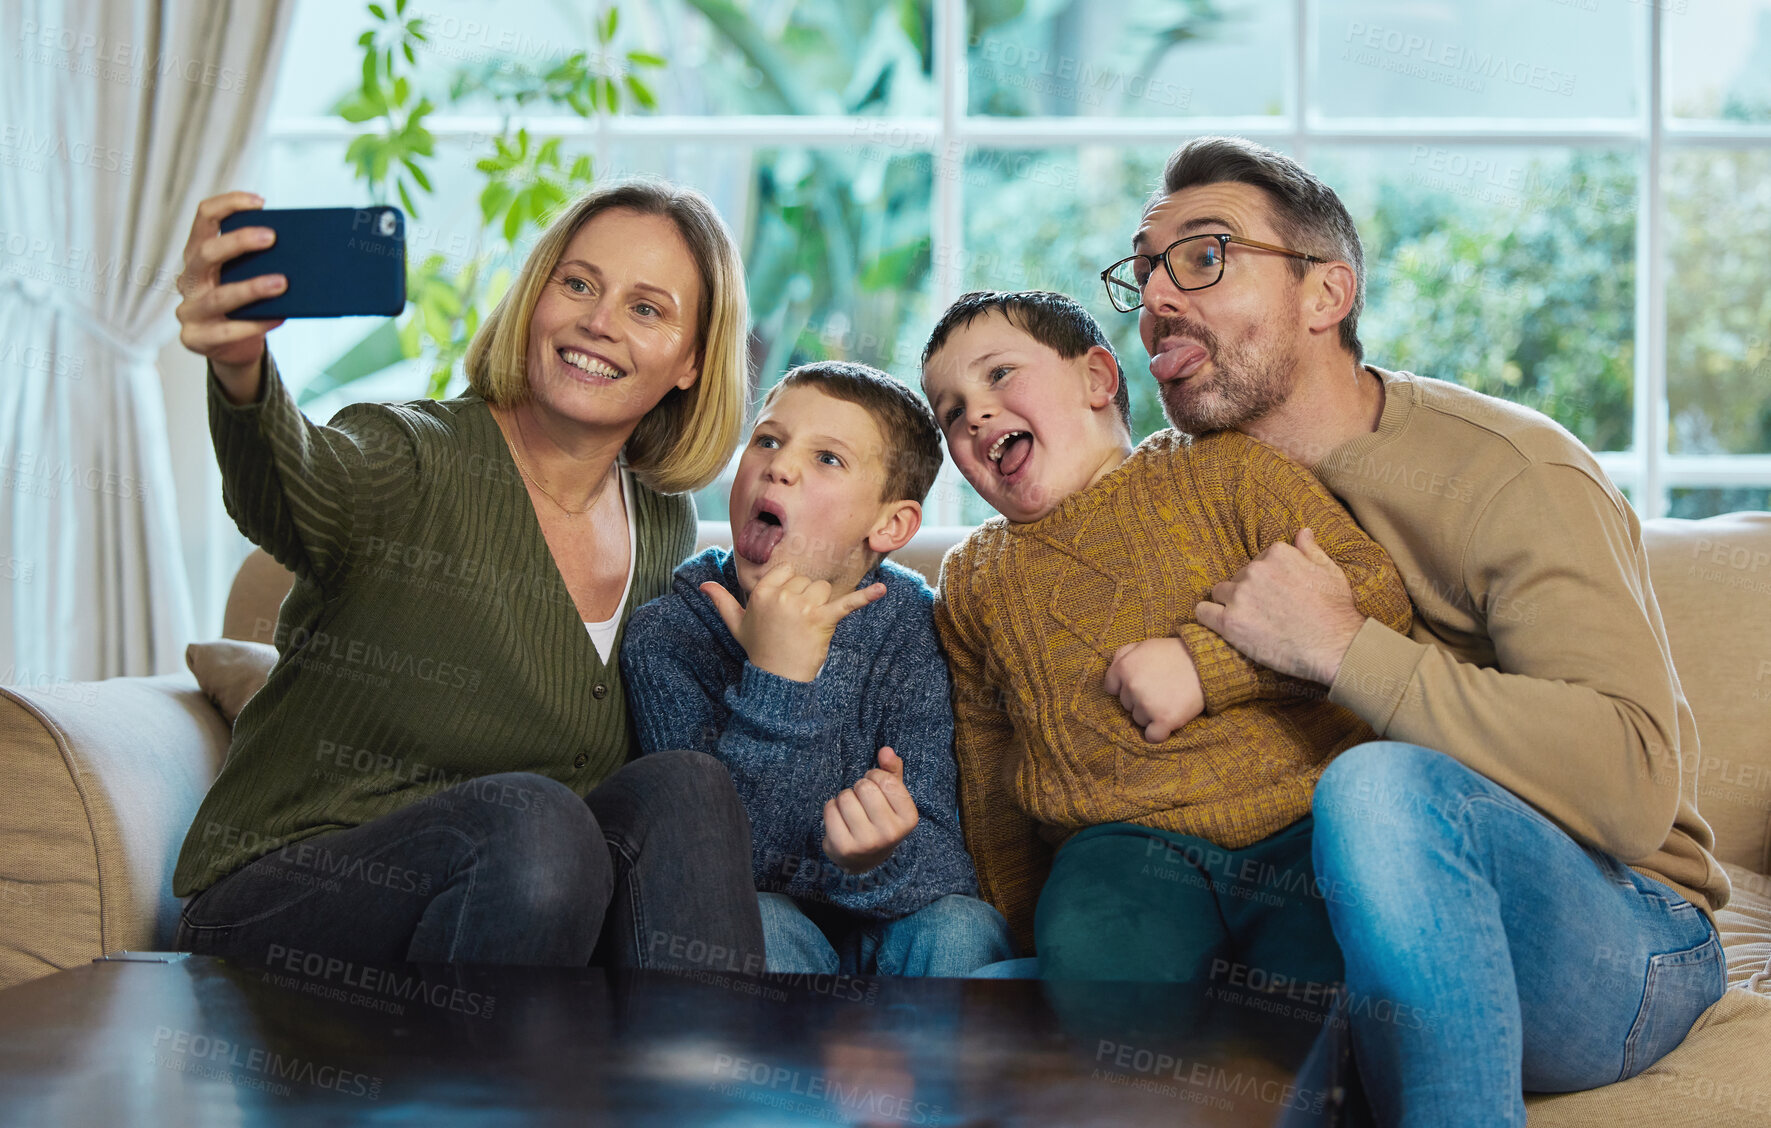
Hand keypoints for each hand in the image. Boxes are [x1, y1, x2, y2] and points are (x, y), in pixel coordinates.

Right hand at [174, 191, 285, 402]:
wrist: (234, 349)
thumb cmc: (246, 305)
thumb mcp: (247, 278)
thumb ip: (261, 262)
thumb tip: (303, 248)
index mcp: (198, 255)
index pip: (204, 217)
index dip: (229, 204)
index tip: (260, 202)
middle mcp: (187, 279)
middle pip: (206, 253)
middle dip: (238, 242)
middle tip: (272, 237)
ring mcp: (188, 310)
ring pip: (219, 296)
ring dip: (251, 288)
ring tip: (282, 282)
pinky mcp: (195, 338)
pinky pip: (228, 330)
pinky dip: (256, 324)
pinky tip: (279, 316)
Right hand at [700, 564, 885, 681]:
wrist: (778, 678)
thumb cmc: (759, 649)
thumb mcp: (737, 625)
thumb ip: (722, 602)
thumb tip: (704, 585)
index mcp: (761, 593)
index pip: (786, 571)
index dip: (790, 587)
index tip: (785, 606)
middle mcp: (781, 596)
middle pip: (807, 581)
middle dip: (806, 598)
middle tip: (796, 624)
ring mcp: (802, 607)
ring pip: (824, 588)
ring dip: (822, 605)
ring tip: (810, 627)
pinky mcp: (823, 620)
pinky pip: (847, 603)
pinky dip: (866, 598)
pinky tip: (882, 590)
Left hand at [823, 747, 918, 874]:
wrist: (865, 859)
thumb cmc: (880, 819)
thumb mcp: (893, 797)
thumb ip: (892, 770)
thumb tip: (885, 750)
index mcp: (908, 818)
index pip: (886, 780)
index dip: (875, 776)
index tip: (876, 787)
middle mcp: (891, 833)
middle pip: (864, 787)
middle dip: (859, 787)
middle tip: (862, 802)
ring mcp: (867, 842)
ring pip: (845, 797)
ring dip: (844, 798)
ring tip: (851, 811)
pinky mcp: (844, 847)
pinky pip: (830, 809)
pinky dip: (831, 808)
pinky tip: (840, 820)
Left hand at [1103, 637, 1203, 742]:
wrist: (1206, 663)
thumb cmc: (1174, 654)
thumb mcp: (1145, 645)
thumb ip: (1123, 655)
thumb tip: (1113, 674)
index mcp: (1124, 667)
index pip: (1112, 688)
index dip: (1125, 688)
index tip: (1142, 684)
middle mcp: (1132, 687)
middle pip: (1127, 705)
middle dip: (1140, 700)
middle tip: (1160, 689)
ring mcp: (1147, 705)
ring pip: (1139, 720)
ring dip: (1151, 715)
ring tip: (1168, 700)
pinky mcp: (1164, 720)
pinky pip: (1152, 737)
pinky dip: (1160, 733)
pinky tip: (1169, 721)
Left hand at [1195, 528, 1365, 684]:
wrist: (1335, 646)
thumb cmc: (1336, 610)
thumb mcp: (1329, 571)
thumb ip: (1310, 550)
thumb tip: (1303, 531)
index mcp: (1277, 553)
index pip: (1258, 562)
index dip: (1265, 581)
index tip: (1275, 596)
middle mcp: (1255, 570)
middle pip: (1237, 578)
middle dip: (1247, 593)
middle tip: (1264, 613)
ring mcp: (1240, 596)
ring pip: (1219, 593)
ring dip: (1229, 605)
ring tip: (1247, 621)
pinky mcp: (1230, 623)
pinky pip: (1203, 612)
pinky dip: (1209, 617)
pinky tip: (1223, 625)